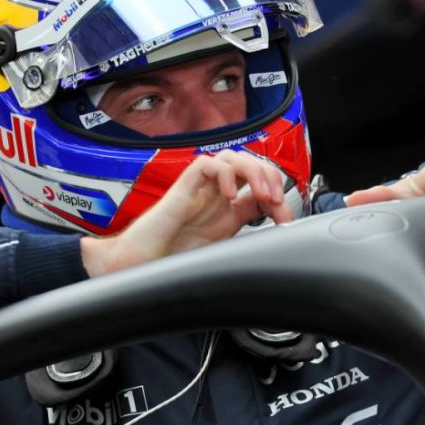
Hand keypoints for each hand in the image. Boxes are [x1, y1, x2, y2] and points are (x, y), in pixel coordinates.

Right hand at [81, 150, 292, 275]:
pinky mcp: (183, 187)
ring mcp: (200, 189)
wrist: (138, 267)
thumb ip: (245, 238)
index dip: (280, 198)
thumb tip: (276, 237)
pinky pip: (208, 164)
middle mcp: (215, 195)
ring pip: (233, 157)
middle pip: (251, 165)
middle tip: (277, 203)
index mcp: (227, 211)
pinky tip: (229, 195)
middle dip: (272, 179)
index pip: (261, 188)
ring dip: (254, 171)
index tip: (287, 220)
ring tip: (261, 195)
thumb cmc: (171, 262)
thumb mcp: (221, 250)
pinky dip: (225, 173)